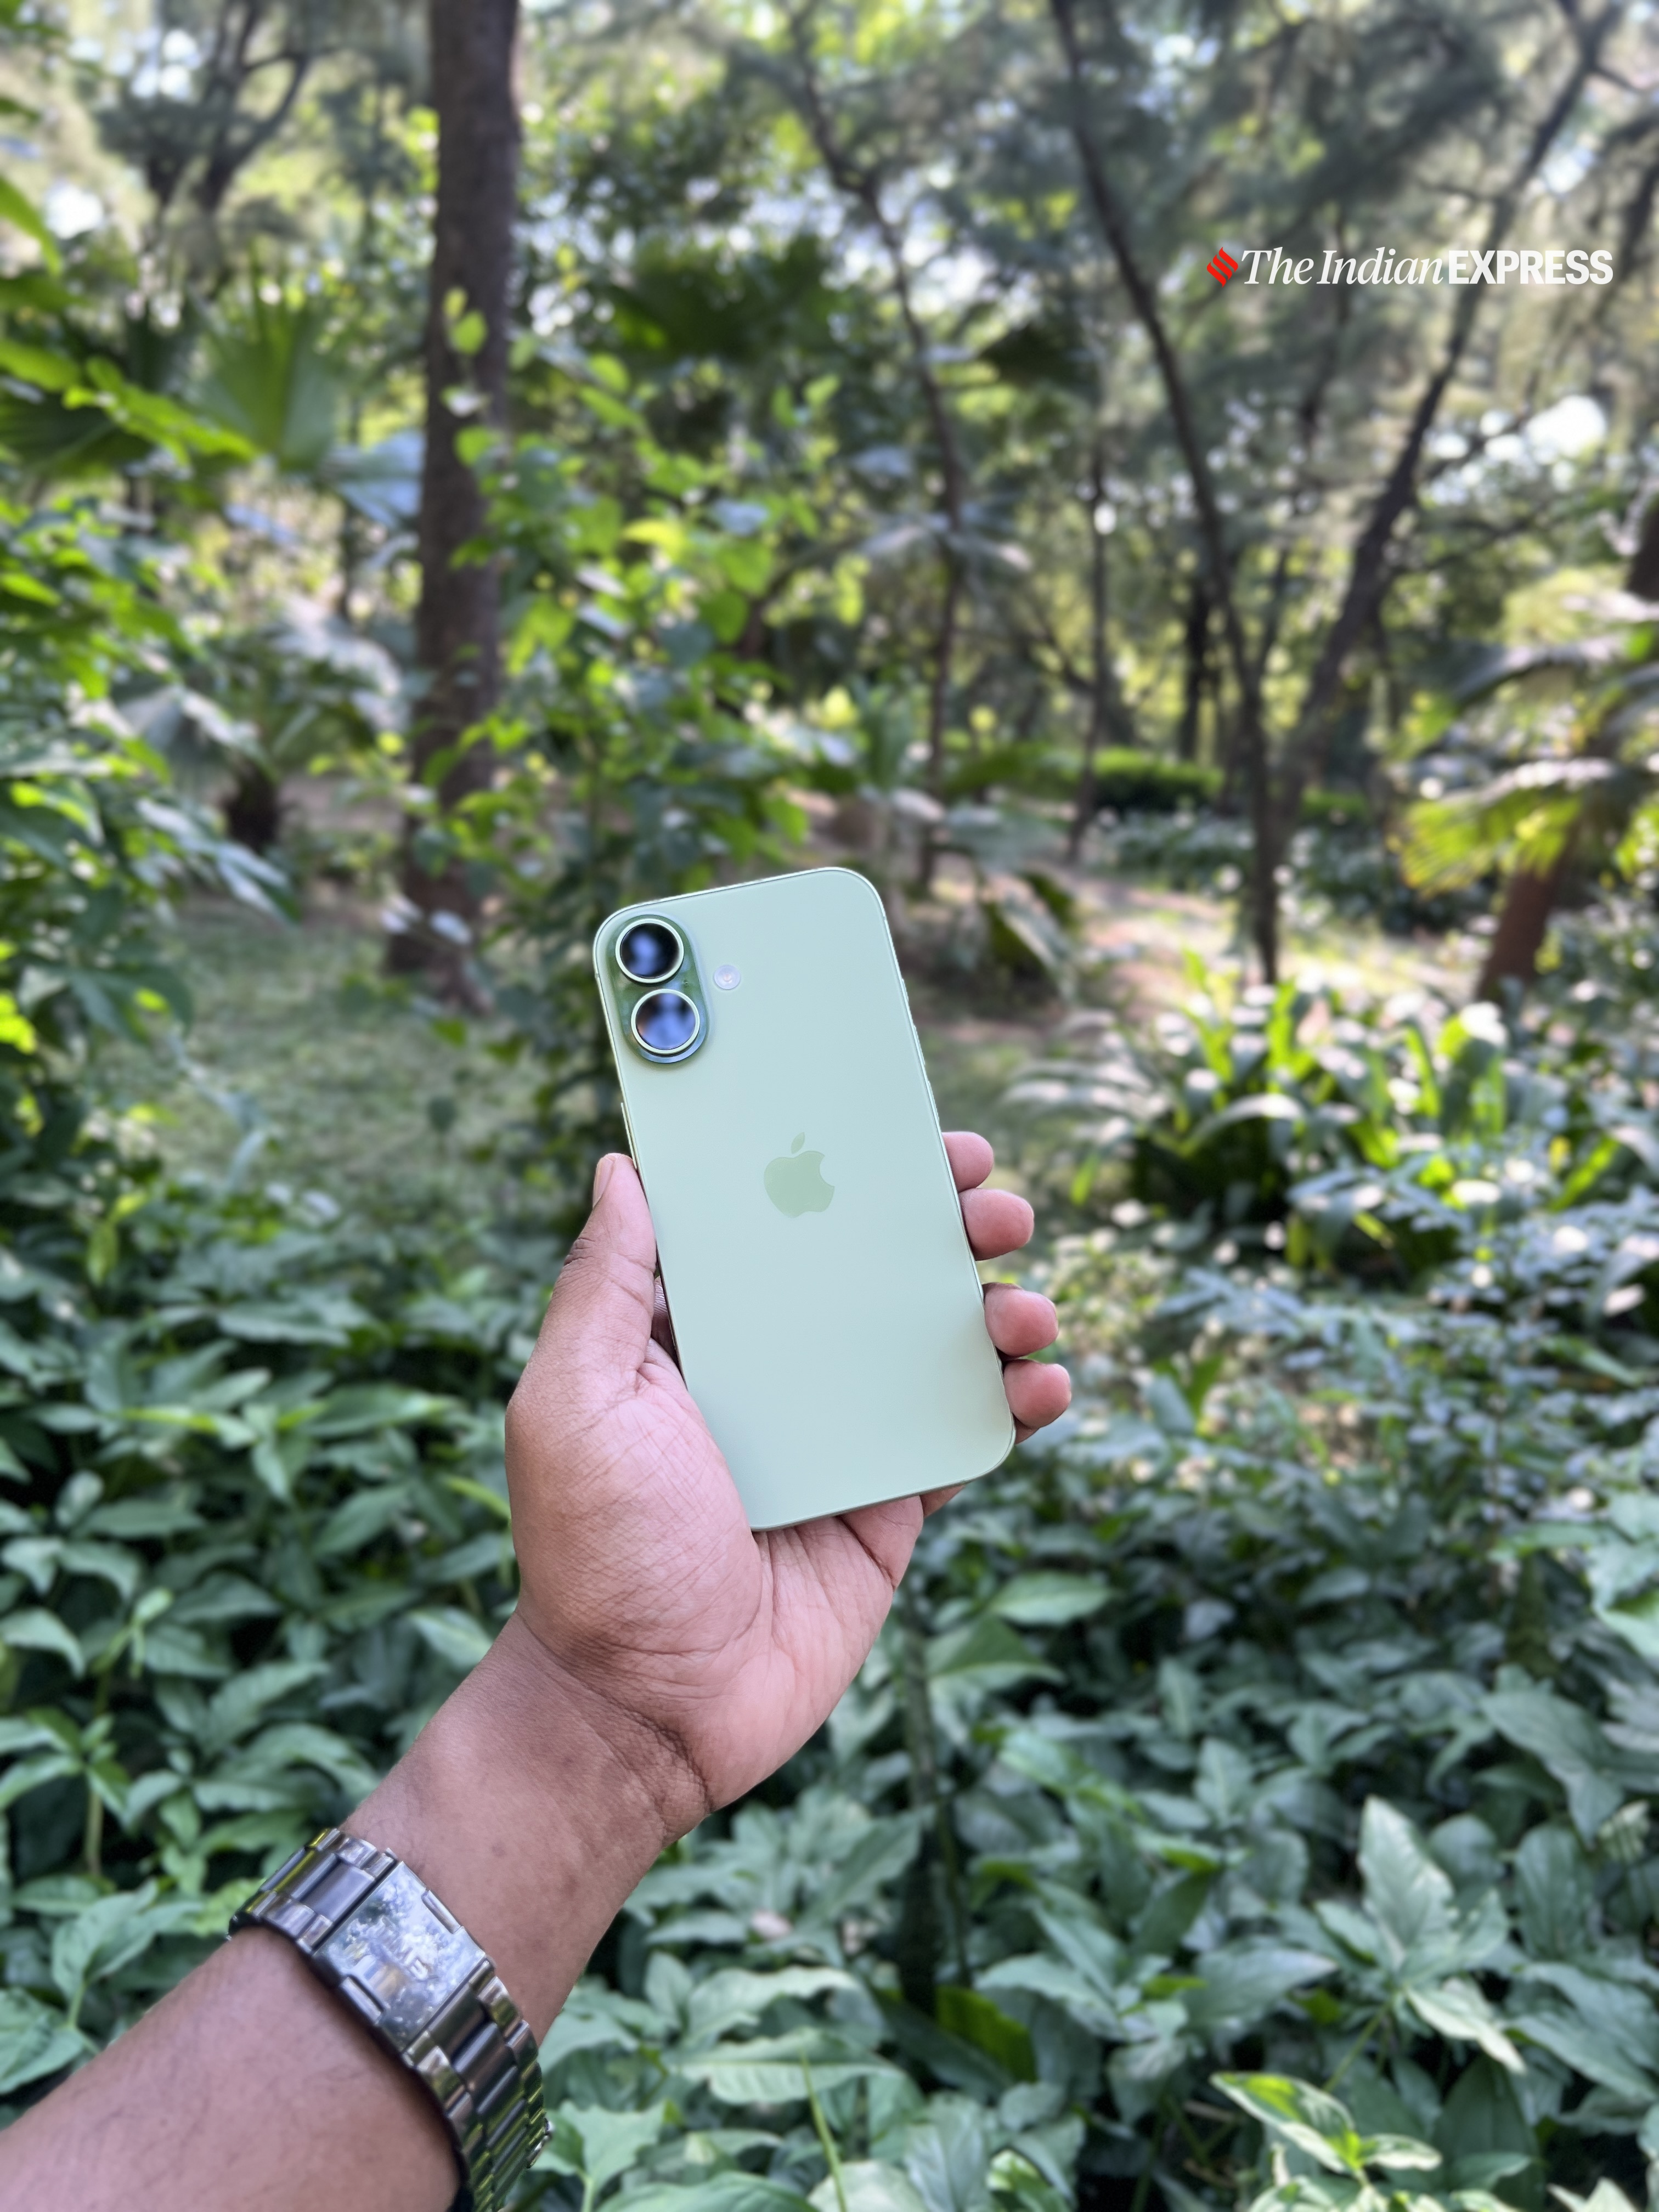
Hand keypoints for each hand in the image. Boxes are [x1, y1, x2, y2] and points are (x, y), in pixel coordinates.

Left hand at [502, 1130, 1067, 1839]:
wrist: (647, 1709)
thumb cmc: (594, 1551)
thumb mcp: (572, 1402)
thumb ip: (603, 1287)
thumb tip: (623, 1169)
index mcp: (701, 1334)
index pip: (781, 1225)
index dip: (843, 1171)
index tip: (904, 1132)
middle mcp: (776, 1372)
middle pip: (875, 1271)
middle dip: (944, 1226)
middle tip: (997, 1206)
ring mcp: (840, 1439)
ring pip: (934, 1345)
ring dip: (996, 1308)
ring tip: (1024, 1305)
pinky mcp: (889, 1508)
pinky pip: (963, 1439)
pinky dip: (1015, 1405)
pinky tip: (1042, 1385)